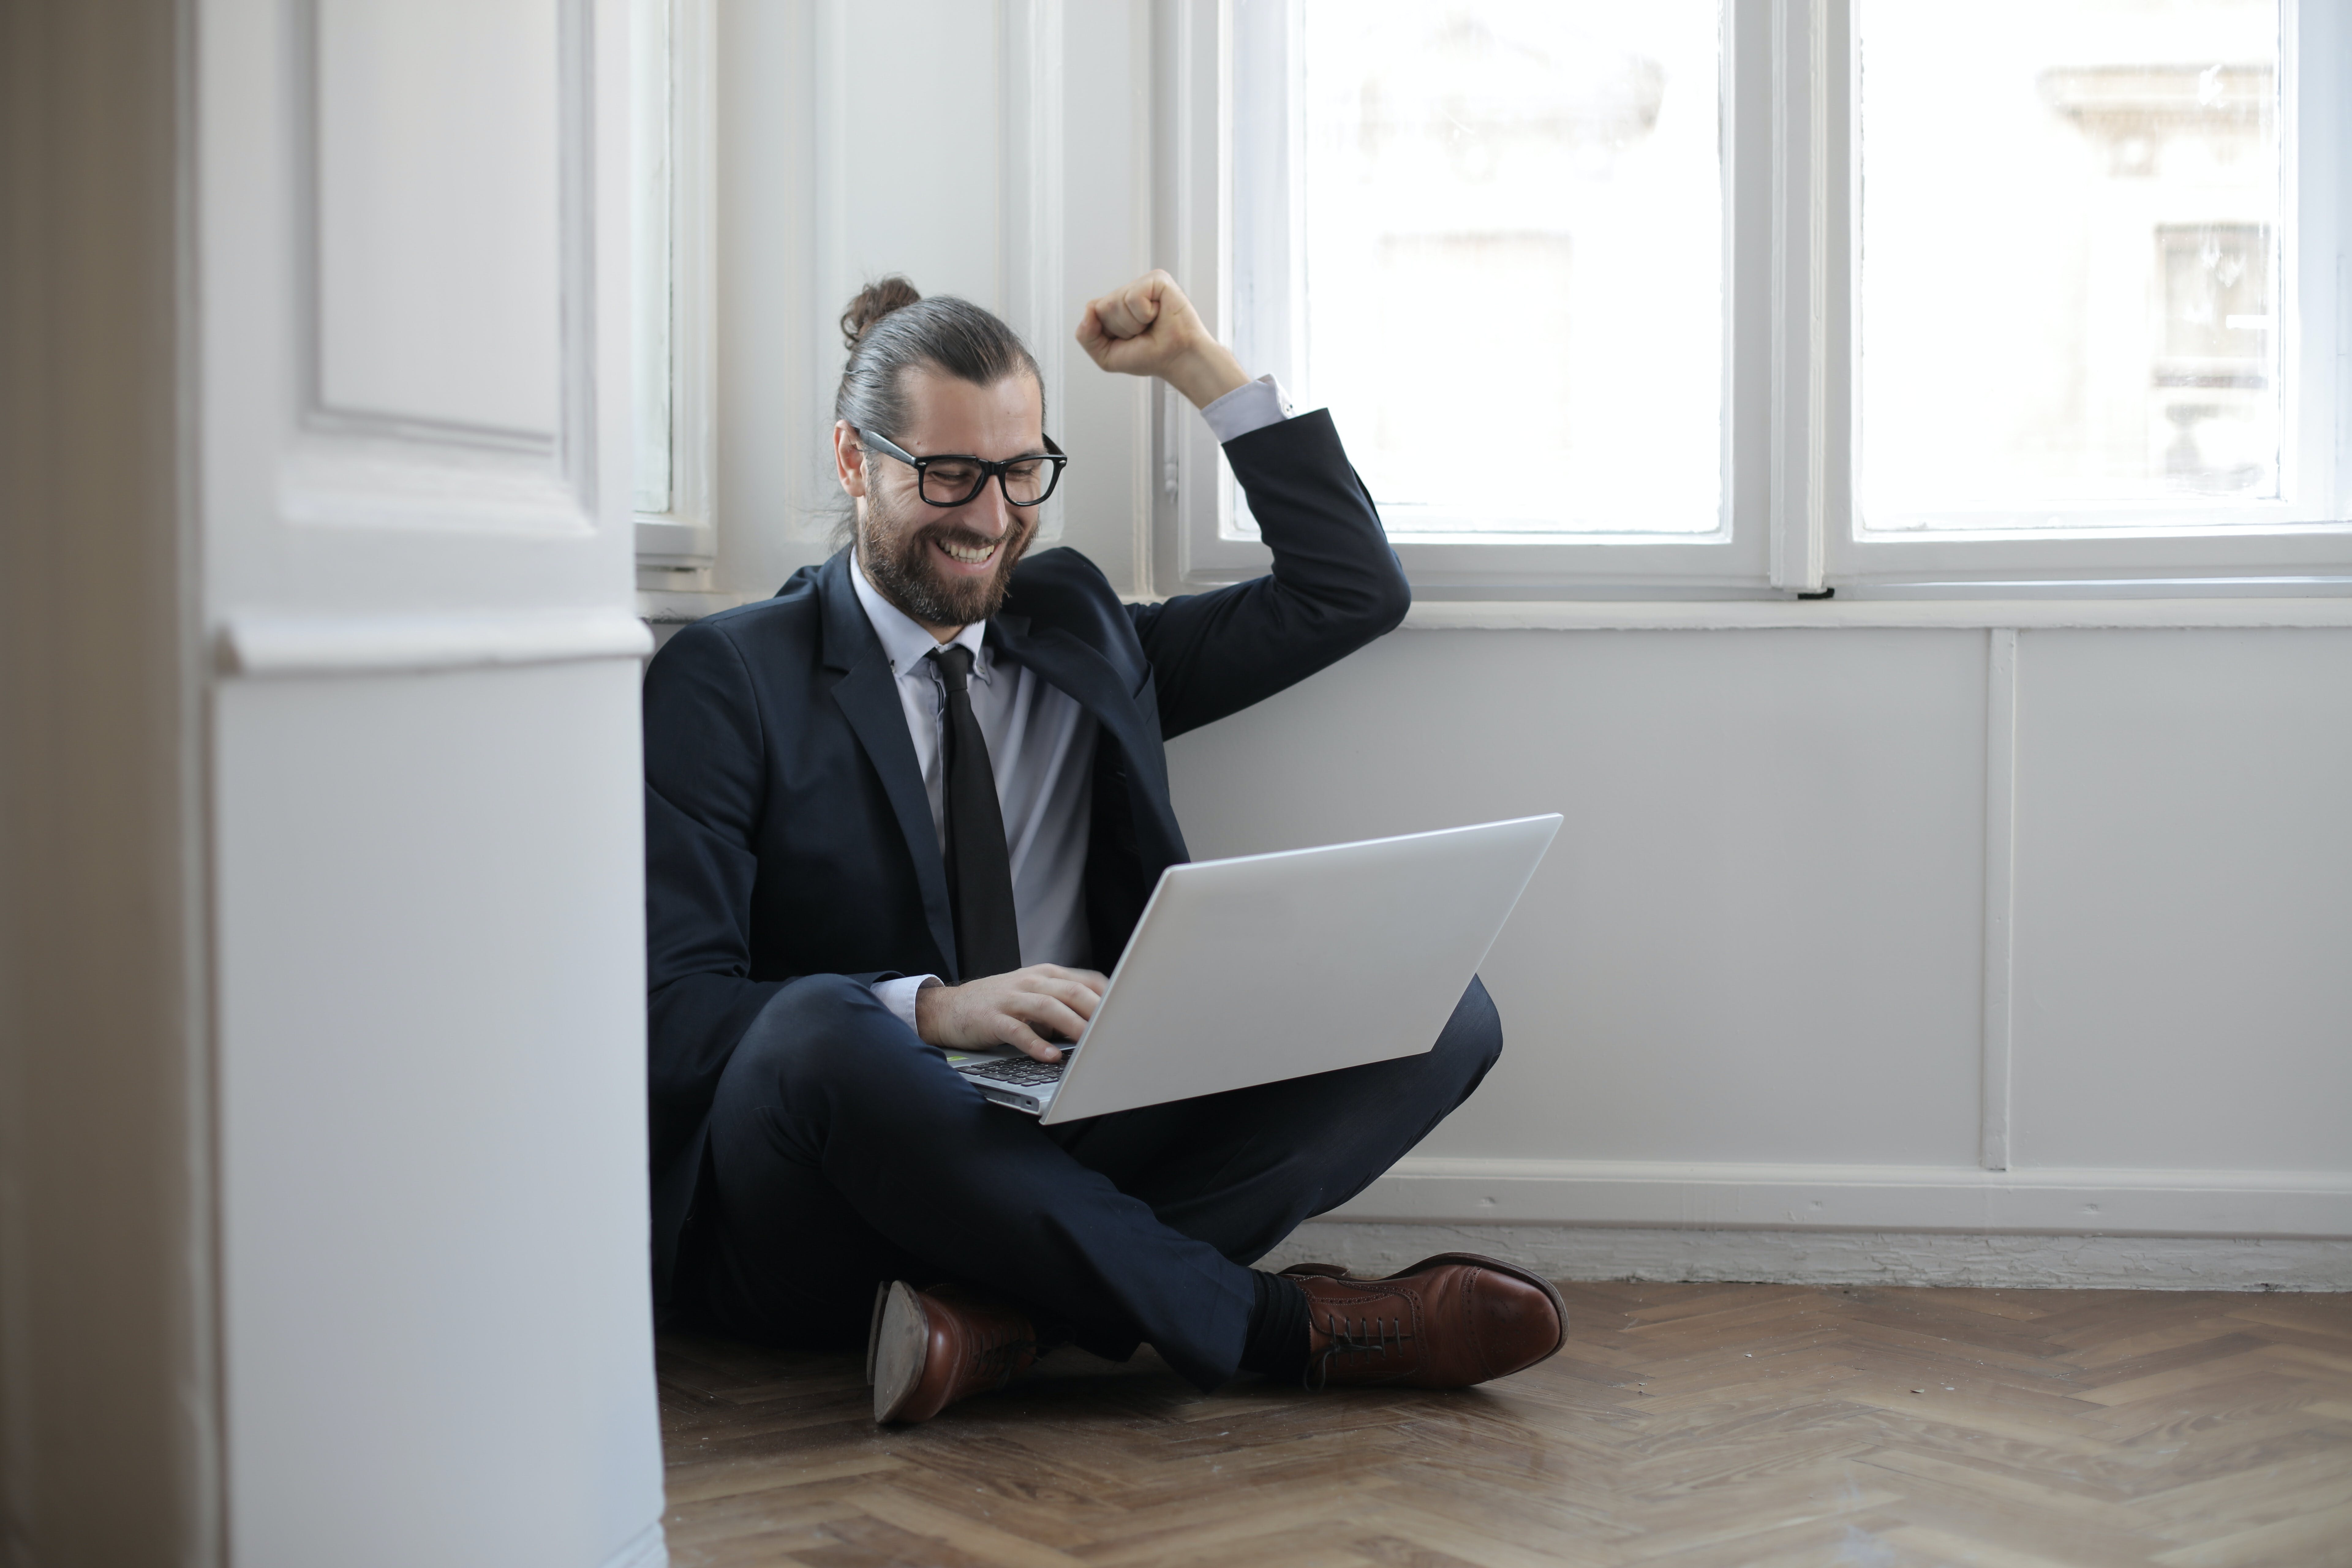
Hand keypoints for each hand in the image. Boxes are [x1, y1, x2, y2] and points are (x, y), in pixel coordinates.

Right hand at [914, 964, 1108, 1062]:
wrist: (949, 1008)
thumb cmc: (998, 1005)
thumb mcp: (1033, 995)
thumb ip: (1062, 1003)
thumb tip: (1099, 1023)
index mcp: (1045, 974)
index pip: (1085, 981)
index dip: (1108, 997)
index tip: (1128, 1014)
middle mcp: (1030, 981)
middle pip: (1071, 991)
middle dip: (1096, 1010)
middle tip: (1116, 1030)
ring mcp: (1010, 999)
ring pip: (1048, 1007)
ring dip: (1072, 1025)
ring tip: (1090, 1043)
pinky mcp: (992, 1018)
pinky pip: (1017, 1030)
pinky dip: (1036, 1044)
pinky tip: (1050, 1056)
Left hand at [1076, 270, 1251, 409]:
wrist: (1177, 360)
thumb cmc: (1149, 357)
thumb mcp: (1106, 356)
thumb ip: (1085, 336)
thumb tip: (1088, 309)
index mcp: (1116, 305)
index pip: (1093, 310)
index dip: (1106, 332)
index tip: (1128, 340)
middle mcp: (1128, 291)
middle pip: (1102, 307)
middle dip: (1120, 329)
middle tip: (1142, 333)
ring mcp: (1143, 283)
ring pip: (1115, 302)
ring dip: (1133, 324)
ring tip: (1151, 325)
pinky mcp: (1157, 279)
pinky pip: (1133, 297)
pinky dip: (1144, 314)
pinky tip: (1159, 315)